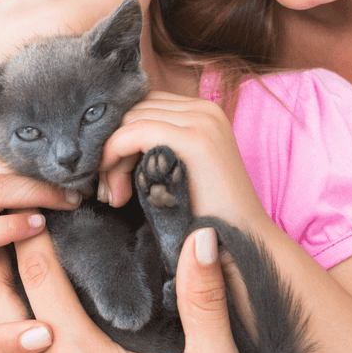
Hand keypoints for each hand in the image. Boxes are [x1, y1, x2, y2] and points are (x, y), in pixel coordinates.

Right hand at [0, 142, 85, 335]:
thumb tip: (60, 169)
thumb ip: (12, 185)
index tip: (74, 163)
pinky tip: (41, 227)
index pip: (5, 147)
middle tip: (81, 183)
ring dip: (39, 193)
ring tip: (69, 202)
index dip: (41, 153)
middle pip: (5, 163)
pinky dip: (15, 225)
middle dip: (46, 172)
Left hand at [99, 92, 267, 230]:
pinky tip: (112, 186)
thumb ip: (154, 150)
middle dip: (111, 147)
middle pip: (134, 109)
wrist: (245, 245)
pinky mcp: (194, 139)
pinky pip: (134, 133)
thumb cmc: (206, 218)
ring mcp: (201, 120)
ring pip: (130, 120)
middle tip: (109, 192)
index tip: (109, 177)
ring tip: (114, 197)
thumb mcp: (177, 172)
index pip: (143, 106)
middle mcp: (204, 108)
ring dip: (110, 157)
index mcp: (202, 112)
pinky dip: (113, 154)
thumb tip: (106, 143)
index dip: (119, 136)